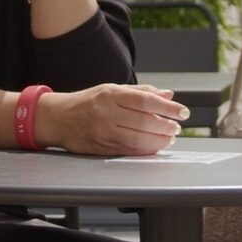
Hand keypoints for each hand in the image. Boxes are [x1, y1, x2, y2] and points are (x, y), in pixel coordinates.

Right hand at [35, 84, 188, 155]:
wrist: (58, 119)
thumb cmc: (87, 102)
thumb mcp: (111, 90)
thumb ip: (140, 92)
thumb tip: (168, 94)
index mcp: (110, 94)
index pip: (145, 100)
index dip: (167, 107)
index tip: (182, 112)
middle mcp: (106, 113)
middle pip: (144, 122)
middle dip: (166, 126)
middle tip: (176, 127)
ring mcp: (103, 132)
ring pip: (138, 139)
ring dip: (159, 140)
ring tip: (169, 138)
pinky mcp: (101, 148)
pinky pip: (129, 151)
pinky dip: (146, 150)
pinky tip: (155, 147)